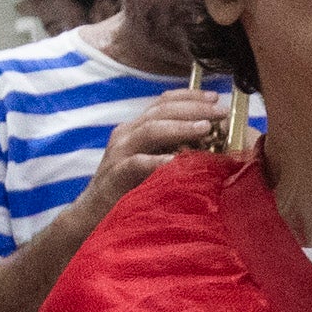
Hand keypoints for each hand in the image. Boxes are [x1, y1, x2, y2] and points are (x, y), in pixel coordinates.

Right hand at [79, 91, 227, 226]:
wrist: (92, 214)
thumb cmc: (129, 189)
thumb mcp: (152, 162)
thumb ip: (173, 149)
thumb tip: (211, 141)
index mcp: (136, 128)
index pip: (163, 102)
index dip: (190, 96)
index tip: (214, 97)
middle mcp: (127, 135)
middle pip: (161, 111)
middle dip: (193, 108)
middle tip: (219, 110)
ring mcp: (119, 153)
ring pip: (150, 130)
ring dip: (180, 127)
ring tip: (205, 128)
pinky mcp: (115, 175)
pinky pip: (137, 163)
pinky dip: (158, 160)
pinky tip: (177, 161)